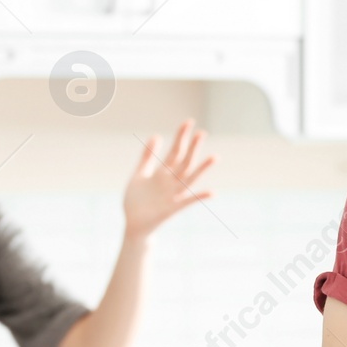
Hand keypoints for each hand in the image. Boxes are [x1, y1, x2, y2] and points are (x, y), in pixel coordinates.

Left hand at [124, 119, 214, 240]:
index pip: (175, 151)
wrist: (132, 224)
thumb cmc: (135, 201)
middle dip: (192, 148)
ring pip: (189, 179)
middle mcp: (170, 182)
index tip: (189, 122)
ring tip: (214, 157)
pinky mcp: (172, 209)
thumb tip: (156, 136)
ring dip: (201, 169)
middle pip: (184, 162)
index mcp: (162, 173)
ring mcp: (173, 195)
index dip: (181, 137)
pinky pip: (188, 202)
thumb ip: (147, 157)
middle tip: (202, 133)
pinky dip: (199, 197)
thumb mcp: (138, 175)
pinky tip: (212, 192)